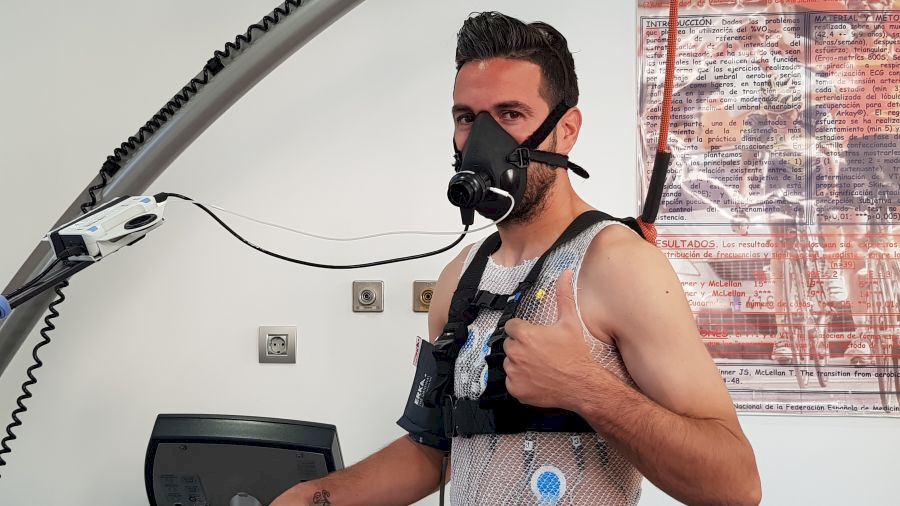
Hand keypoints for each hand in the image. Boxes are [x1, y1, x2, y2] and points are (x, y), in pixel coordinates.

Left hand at [502, 270, 600, 409]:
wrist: (583, 384)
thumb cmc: (576, 354)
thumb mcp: (570, 322)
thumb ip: (564, 296)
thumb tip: (566, 273)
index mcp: (525, 334)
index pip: (511, 327)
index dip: (522, 330)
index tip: (533, 335)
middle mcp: (516, 353)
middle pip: (510, 344)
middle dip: (521, 346)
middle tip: (539, 351)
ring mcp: (514, 372)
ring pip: (509, 362)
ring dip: (520, 363)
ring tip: (539, 365)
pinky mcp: (515, 389)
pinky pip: (511, 381)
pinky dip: (520, 380)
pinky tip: (536, 378)